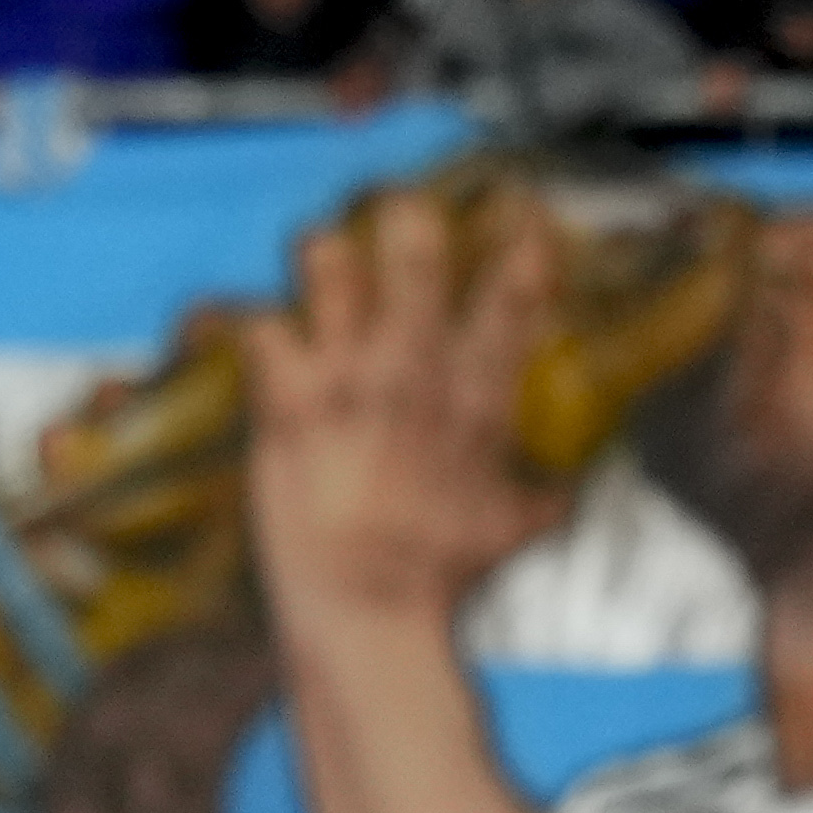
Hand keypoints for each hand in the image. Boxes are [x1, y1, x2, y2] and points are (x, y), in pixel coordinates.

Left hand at [240, 187, 568, 632]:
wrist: (369, 610)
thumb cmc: (435, 579)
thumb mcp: (505, 532)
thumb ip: (536, 500)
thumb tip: (562, 497)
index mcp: (474, 402)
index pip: (511, 308)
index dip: (517, 254)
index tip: (522, 215)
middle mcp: (413, 378)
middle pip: (417, 269)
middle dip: (409, 226)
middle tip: (402, 202)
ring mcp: (349, 385)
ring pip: (332, 279)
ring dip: (325, 258)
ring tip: (320, 246)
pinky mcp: (289, 407)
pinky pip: (264, 333)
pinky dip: (255, 326)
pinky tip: (249, 328)